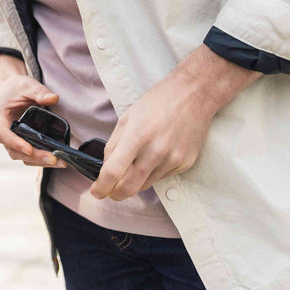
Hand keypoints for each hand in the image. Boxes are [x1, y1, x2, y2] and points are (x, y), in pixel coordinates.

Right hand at [0, 71, 65, 168]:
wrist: (13, 89)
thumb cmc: (17, 87)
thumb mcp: (28, 85)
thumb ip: (40, 92)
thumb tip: (53, 98)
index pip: (3, 134)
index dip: (15, 143)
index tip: (30, 149)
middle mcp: (1, 130)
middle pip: (13, 150)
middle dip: (34, 156)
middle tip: (54, 159)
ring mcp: (10, 138)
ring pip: (20, 156)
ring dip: (38, 161)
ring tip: (59, 162)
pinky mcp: (18, 142)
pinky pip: (26, 155)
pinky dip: (39, 158)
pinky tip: (55, 159)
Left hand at [91, 45, 259, 200]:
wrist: (193, 96)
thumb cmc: (156, 103)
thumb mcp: (127, 118)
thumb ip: (114, 145)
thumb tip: (107, 168)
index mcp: (136, 136)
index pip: (114, 172)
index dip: (102, 186)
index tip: (96, 192)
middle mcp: (155, 151)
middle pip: (130, 187)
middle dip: (115, 194)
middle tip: (109, 191)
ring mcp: (172, 159)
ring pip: (146, 185)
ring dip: (134, 183)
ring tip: (131, 168)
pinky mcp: (185, 163)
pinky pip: (162, 177)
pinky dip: (151, 174)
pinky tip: (152, 158)